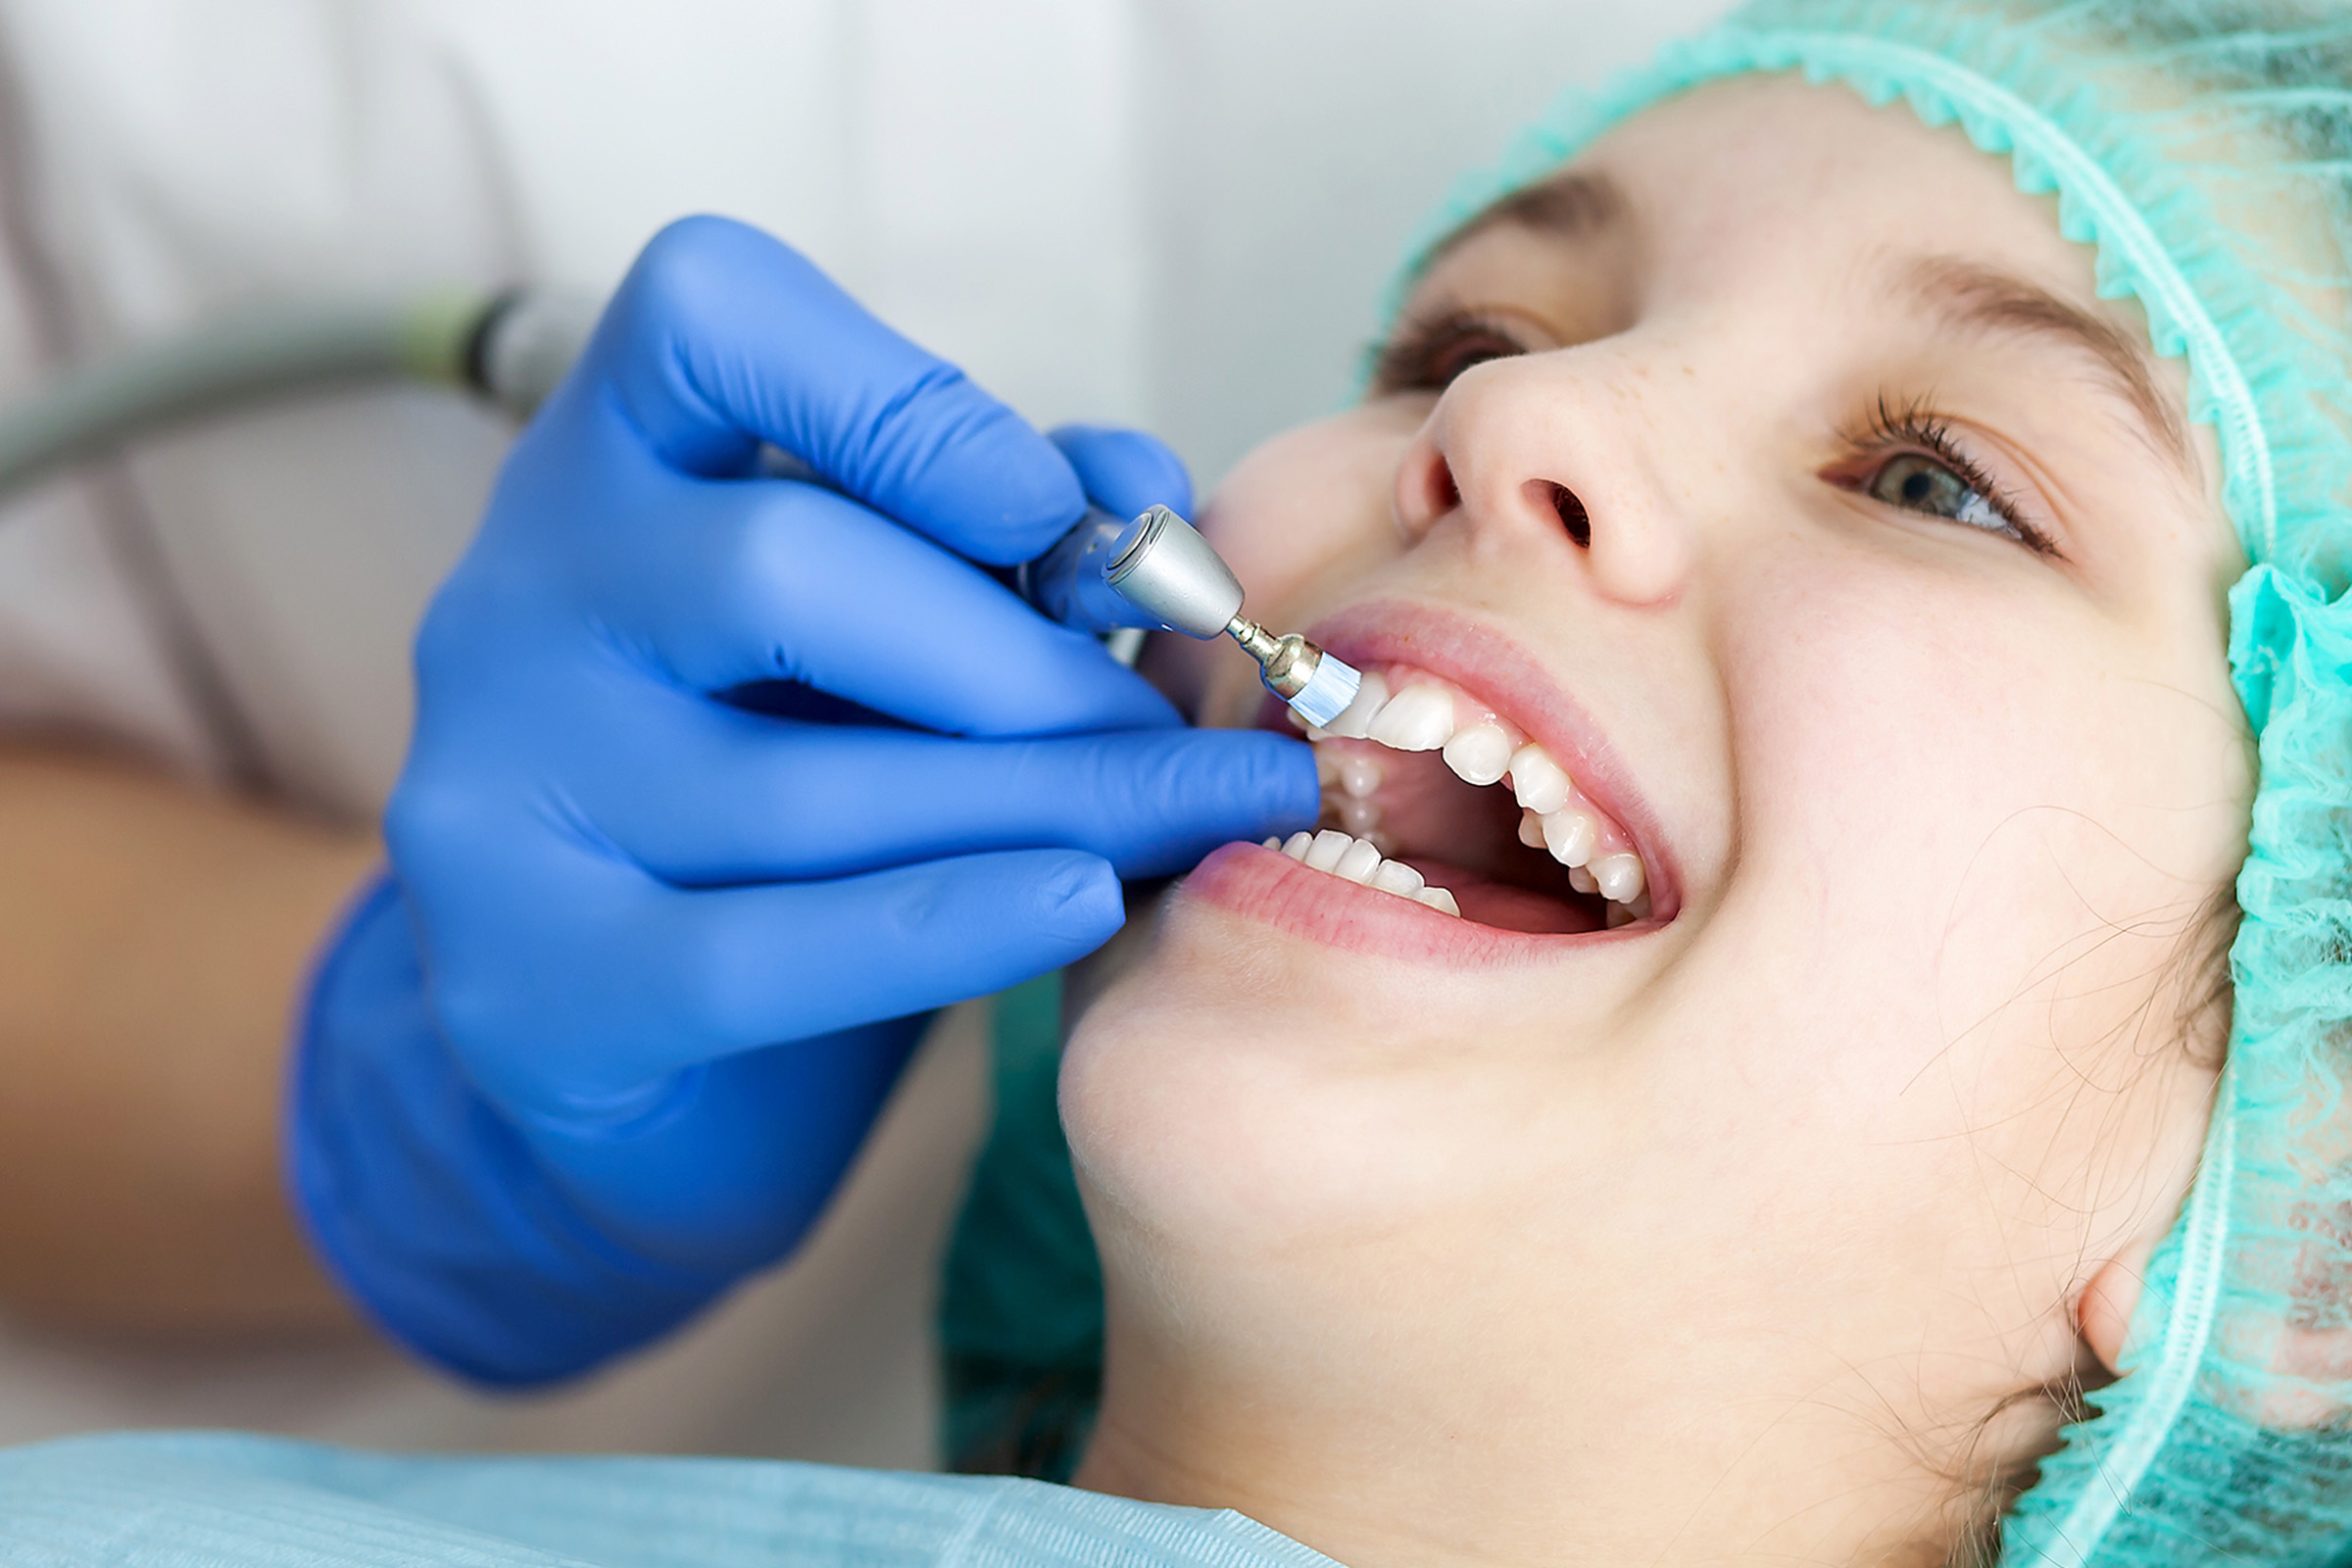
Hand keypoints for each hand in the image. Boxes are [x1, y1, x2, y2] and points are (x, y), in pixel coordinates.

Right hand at [291, 217, 1316, 1381]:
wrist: (625, 1026)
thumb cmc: (786, 768)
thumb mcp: (883, 614)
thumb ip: (1006, 532)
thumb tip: (1148, 491)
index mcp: (609, 459)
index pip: (704, 315)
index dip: (904, 398)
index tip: (1051, 510)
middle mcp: (523, 598)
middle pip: (781, 570)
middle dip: (1022, 662)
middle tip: (1167, 729)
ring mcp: (504, 794)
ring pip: (801, 786)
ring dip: (1046, 803)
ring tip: (1192, 815)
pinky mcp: (535, 983)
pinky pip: (764, 955)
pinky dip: (951, 926)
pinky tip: (1083, 903)